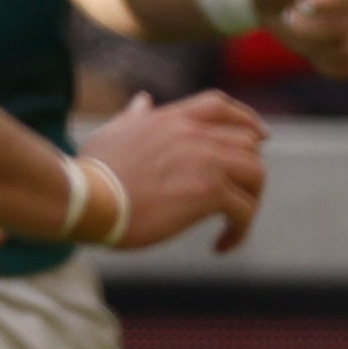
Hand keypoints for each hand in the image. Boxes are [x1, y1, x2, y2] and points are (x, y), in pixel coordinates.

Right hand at [78, 88, 269, 252]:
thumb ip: (134, 117)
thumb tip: (142, 102)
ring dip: (251, 201)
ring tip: (232, 225)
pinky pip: (245, 211)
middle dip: (249, 170)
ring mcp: (206, 160)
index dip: (247, 121)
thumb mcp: (113, 133)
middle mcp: (195, 133)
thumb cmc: (93, 171)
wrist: (86, 198)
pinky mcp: (209, 192)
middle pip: (249, 142)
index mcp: (173, 117)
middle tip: (239, 197)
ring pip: (256, 174)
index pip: (223, 106)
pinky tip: (221, 246)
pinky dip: (240, 231)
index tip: (261, 137)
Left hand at [246, 0, 347, 77]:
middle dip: (309, 30)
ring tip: (293, 32)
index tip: (298, 6)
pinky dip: (327, 65)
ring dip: (313, 47)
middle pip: (345, 28)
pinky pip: (347, 67)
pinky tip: (306, 50)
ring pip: (346, 51)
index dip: (326, 2)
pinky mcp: (345, 50)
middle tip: (285, 17)